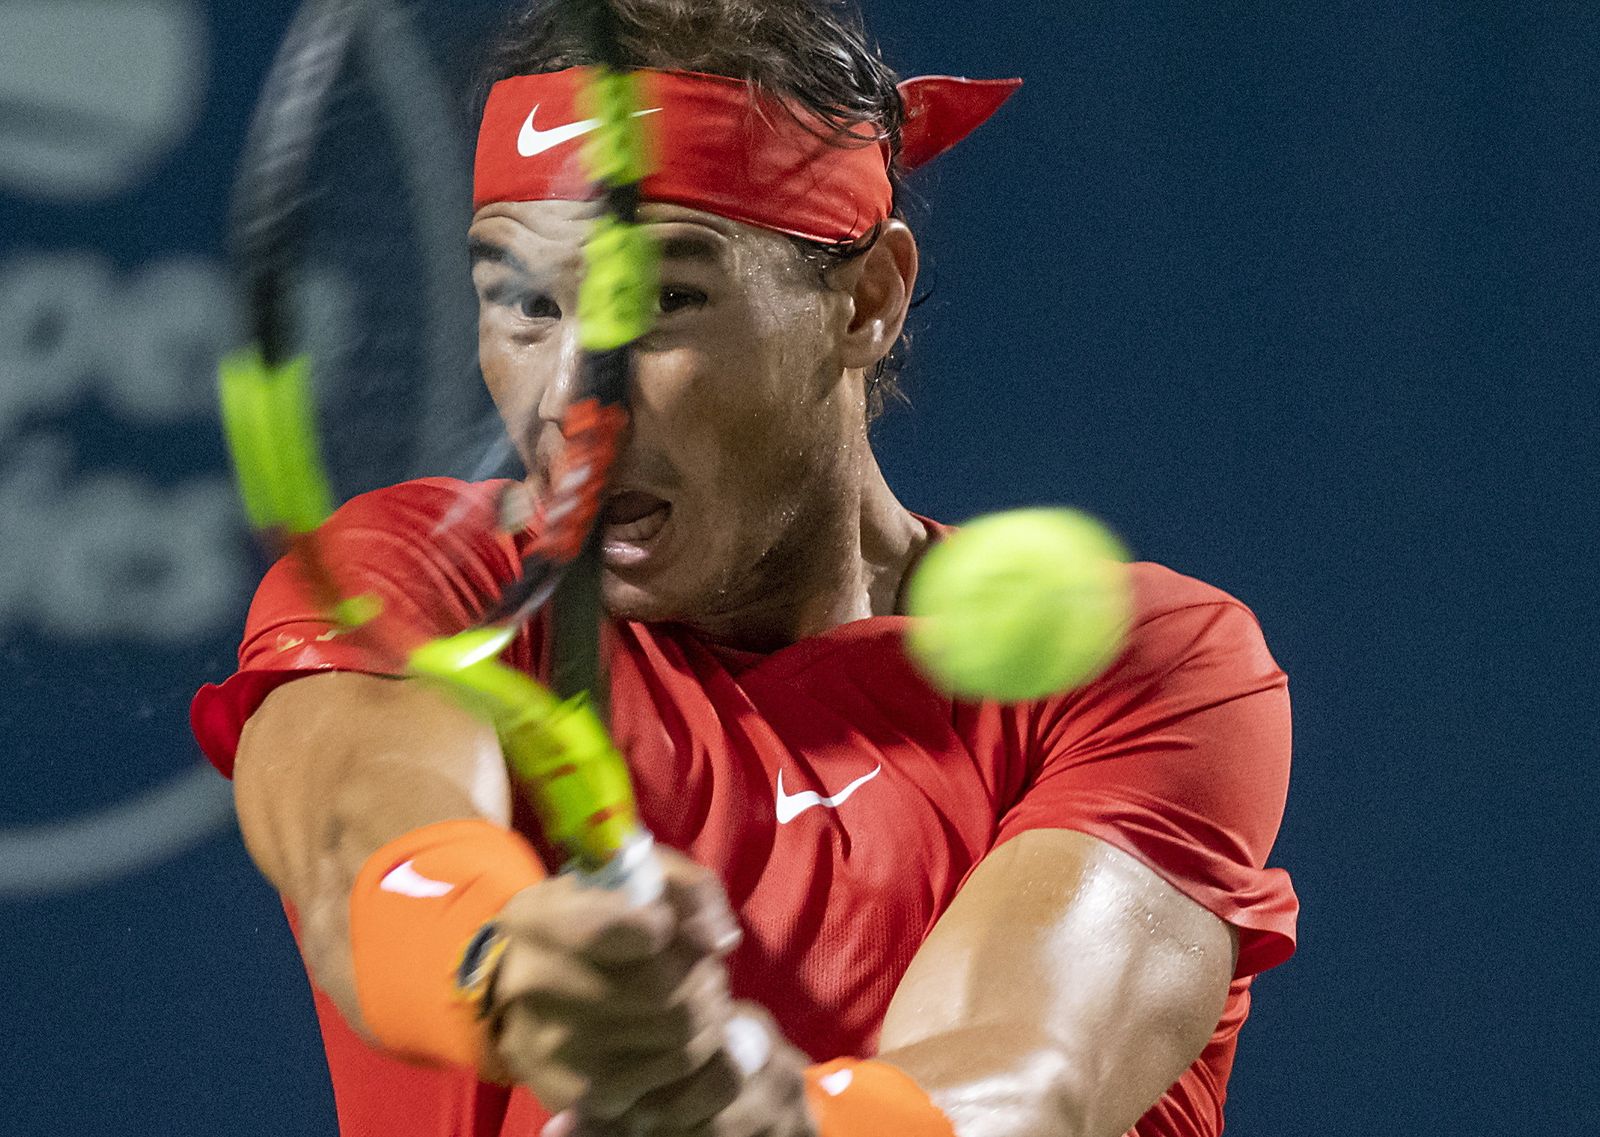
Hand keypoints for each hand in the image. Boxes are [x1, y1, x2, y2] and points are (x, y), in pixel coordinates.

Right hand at [487, 848, 811, 1133]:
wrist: (521, 985)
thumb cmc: (591, 916)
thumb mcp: (628, 876)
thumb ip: (688, 887)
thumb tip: (721, 940)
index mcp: (539, 918)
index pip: (639, 931)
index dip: (669, 928)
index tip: (664, 928)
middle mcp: (534, 983)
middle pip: (667, 991)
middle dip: (705, 978)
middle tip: (706, 972)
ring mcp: (551, 1045)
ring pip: (678, 1038)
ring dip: (707, 1017)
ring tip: (698, 1000)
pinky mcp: (574, 1092)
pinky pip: (666, 1078)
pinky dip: (689, 1055)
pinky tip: (676, 1035)